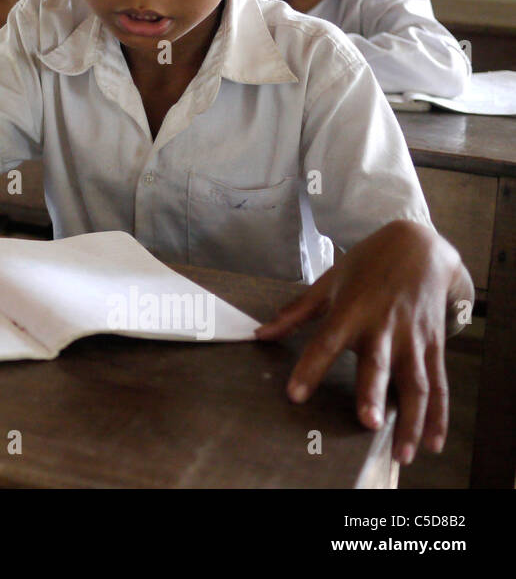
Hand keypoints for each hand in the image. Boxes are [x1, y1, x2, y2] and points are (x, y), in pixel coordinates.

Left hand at [255, 219, 467, 463]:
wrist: (419, 247)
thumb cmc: (367, 265)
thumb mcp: (328, 282)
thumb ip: (296, 313)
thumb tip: (261, 333)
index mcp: (351, 310)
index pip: (325, 342)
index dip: (310, 368)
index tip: (295, 395)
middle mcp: (384, 327)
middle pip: (379, 364)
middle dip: (374, 393)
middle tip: (368, 423)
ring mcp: (413, 338)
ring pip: (416, 382)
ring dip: (412, 419)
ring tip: (403, 452)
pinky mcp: (434, 346)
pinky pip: (438, 385)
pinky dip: (438, 416)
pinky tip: (433, 443)